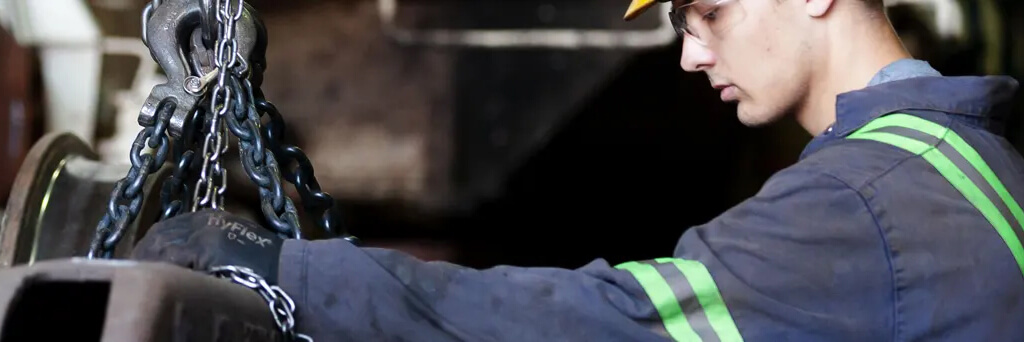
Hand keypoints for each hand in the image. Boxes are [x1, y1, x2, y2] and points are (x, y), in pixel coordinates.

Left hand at [130, 209, 283, 282]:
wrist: (290, 269)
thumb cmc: (267, 264)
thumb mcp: (233, 244)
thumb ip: (209, 245)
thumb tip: (183, 260)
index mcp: (212, 217)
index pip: (169, 226)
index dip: (150, 243)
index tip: (139, 257)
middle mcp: (205, 220)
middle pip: (160, 232)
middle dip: (143, 251)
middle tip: (130, 268)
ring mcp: (205, 232)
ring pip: (161, 244)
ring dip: (146, 260)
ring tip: (137, 275)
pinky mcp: (207, 248)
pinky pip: (172, 258)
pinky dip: (159, 268)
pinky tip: (152, 277)